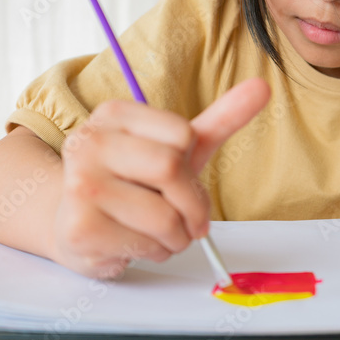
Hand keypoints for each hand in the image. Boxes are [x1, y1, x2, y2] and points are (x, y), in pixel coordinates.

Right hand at [49, 78, 269, 278]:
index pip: (183, 134)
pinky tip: (137, 243)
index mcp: (113, 115)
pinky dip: (157, 252)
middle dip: (193, 205)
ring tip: (163, 233)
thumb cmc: (134, 182)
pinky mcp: (79, 227)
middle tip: (191, 219)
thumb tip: (262, 87)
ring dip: (178, 235)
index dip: (191, 163)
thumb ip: (219, 118)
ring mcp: (80, 185)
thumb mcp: (177, 148)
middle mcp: (90, 142)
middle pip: (172, 169)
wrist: (77, 223)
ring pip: (164, 215)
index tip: (180, 175)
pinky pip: (146, 244)